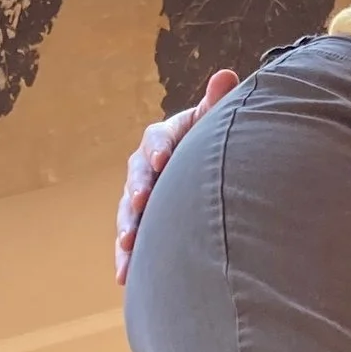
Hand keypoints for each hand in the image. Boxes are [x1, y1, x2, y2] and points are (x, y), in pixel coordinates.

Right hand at [113, 69, 236, 284]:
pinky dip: (127, 257)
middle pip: (136, 176)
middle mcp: (145, 166)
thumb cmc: (208, 139)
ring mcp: (140, 197)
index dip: (159, 148)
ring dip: (126, 227)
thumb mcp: (211, 122)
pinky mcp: (142, 223)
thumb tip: (226, 74)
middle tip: (140, 203)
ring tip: (127, 245)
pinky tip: (124, 277)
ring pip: (128, 211)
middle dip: (138, 190)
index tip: (163, 158)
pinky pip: (131, 239)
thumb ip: (215, 103)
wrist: (201, 168)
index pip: (156, 139)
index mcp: (163, 138)